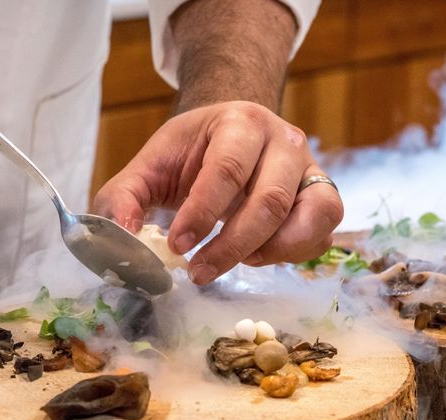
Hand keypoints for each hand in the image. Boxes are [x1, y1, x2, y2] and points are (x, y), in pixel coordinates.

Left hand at [93, 101, 342, 283]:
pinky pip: (322, 234)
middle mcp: (284, 141)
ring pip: (311, 217)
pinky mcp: (323, 197)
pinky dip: (293, 254)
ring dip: (271, 252)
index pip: (226, 169)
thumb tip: (122, 237)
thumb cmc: (192, 153)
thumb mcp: (150, 166)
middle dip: (232, 245)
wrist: (233, 134)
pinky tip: (258, 255)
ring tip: (237, 262)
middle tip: (199, 272)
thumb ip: (123, 198)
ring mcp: (311, 169)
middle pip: (270, 200)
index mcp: (240, 122)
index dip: (202, 213)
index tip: (178, 246)